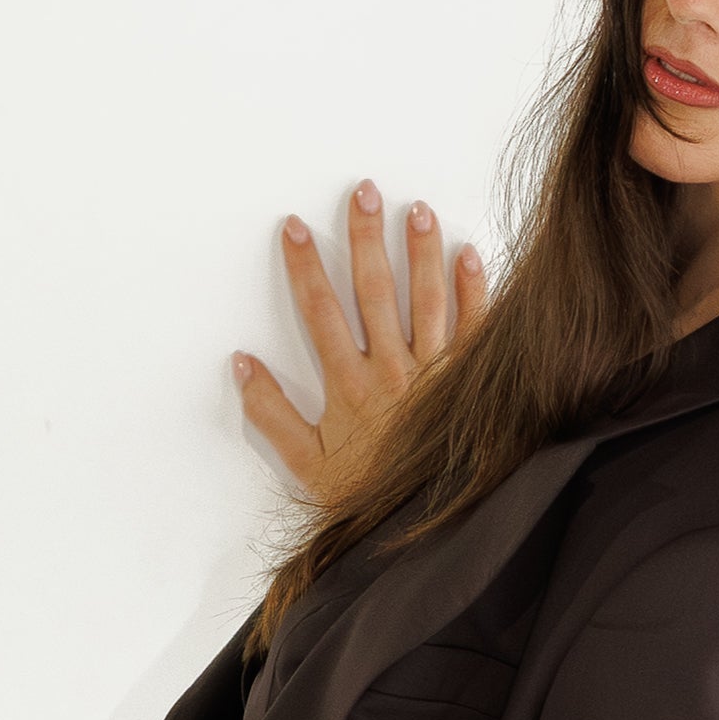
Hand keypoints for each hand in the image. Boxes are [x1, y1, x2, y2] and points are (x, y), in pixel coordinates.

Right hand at [233, 179, 486, 497]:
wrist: (429, 528)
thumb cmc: (368, 497)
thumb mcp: (306, 464)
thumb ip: (271, 414)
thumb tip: (242, 363)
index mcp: (349, 384)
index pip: (321, 311)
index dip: (305, 266)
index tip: (295, 227)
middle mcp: (393, 370)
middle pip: (375, 290)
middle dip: (366, 237)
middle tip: (364, 191)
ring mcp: (436, 373)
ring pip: (427, 299)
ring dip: (421, 252)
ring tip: (417, 210)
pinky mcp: (470, 383)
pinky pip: (476, 328)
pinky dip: (475, 291)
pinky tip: (470, 256)